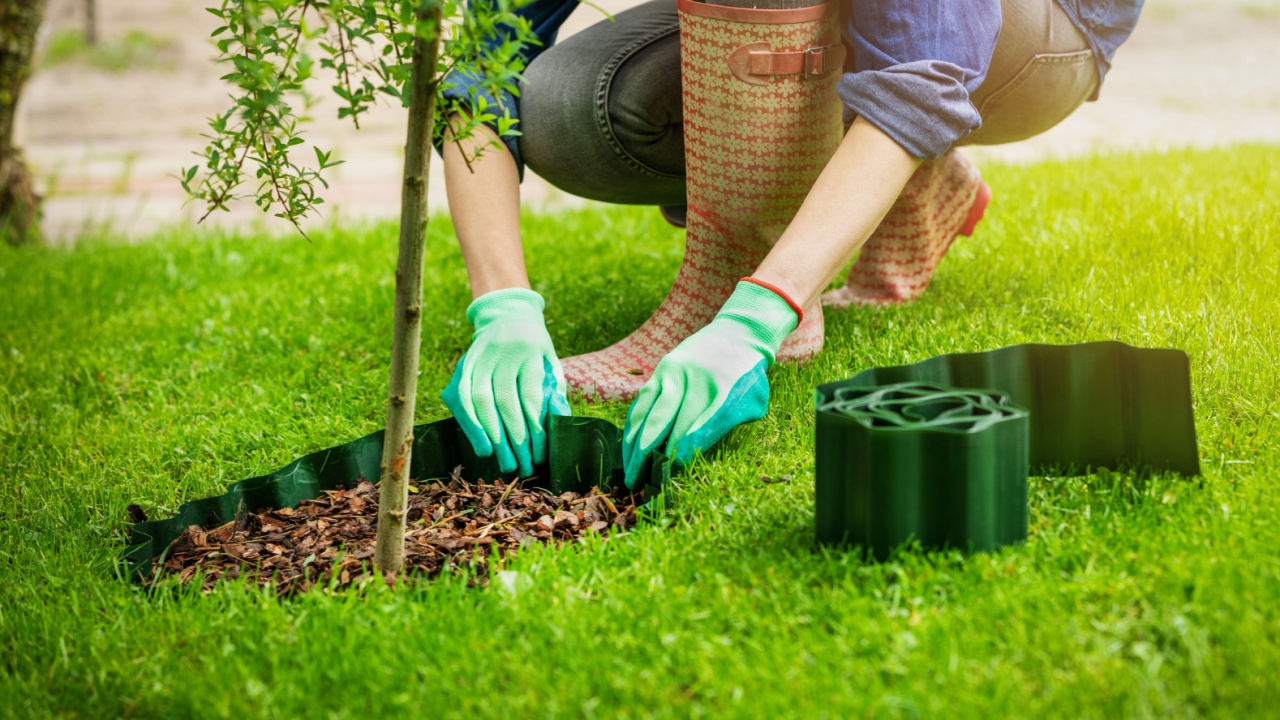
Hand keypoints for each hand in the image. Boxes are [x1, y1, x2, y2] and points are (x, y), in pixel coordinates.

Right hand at [442, 288, 570, 475]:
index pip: (530, 397)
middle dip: (513, 440)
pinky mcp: (463, 365)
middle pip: (504, 402)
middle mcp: (501, 353)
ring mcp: (478, 357)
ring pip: (479, 401)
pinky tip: (482, 444)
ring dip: (489, 436)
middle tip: (521, 467)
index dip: (534, 430)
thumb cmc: (535, 349)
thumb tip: (558, 423)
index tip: (539, 455)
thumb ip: (554, 392)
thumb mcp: (551, 364)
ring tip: (501, 461)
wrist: (507, 317)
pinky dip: (470, 423)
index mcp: (530, 351)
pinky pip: (461, 398)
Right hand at [621, 280, 799, 487]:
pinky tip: (628, 447)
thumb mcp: (753, 402)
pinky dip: (633, 426)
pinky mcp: (662, 370)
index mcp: (720, 392)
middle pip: (663, 423)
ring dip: (633, 445)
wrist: (738, 333)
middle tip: (637, 482)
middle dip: (648, 456)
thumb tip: (691, 453)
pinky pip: (642, 401)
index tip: (668, 475)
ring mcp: (673, 373)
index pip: (694, 430)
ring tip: (627, 471)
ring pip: (646, 413)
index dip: (680, 455)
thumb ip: (726, 426)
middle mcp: (692, 381)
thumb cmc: (748, 377)